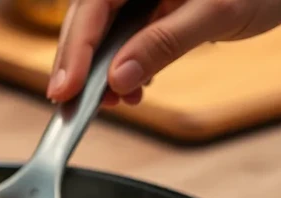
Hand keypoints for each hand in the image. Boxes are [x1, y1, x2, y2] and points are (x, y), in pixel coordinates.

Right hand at [48, 0, 280, 105]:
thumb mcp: (215, 14)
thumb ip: (163, 44)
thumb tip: (118, 78)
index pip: (93, 6)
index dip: (74, 49)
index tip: (65, 88)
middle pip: (89, 19)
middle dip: (79, 64)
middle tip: (68, 104)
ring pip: (104, 31)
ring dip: (101, 70)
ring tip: (112, 102)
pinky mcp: (155, 8)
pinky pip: (126, 37)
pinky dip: (124, 66)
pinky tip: (132, 90)